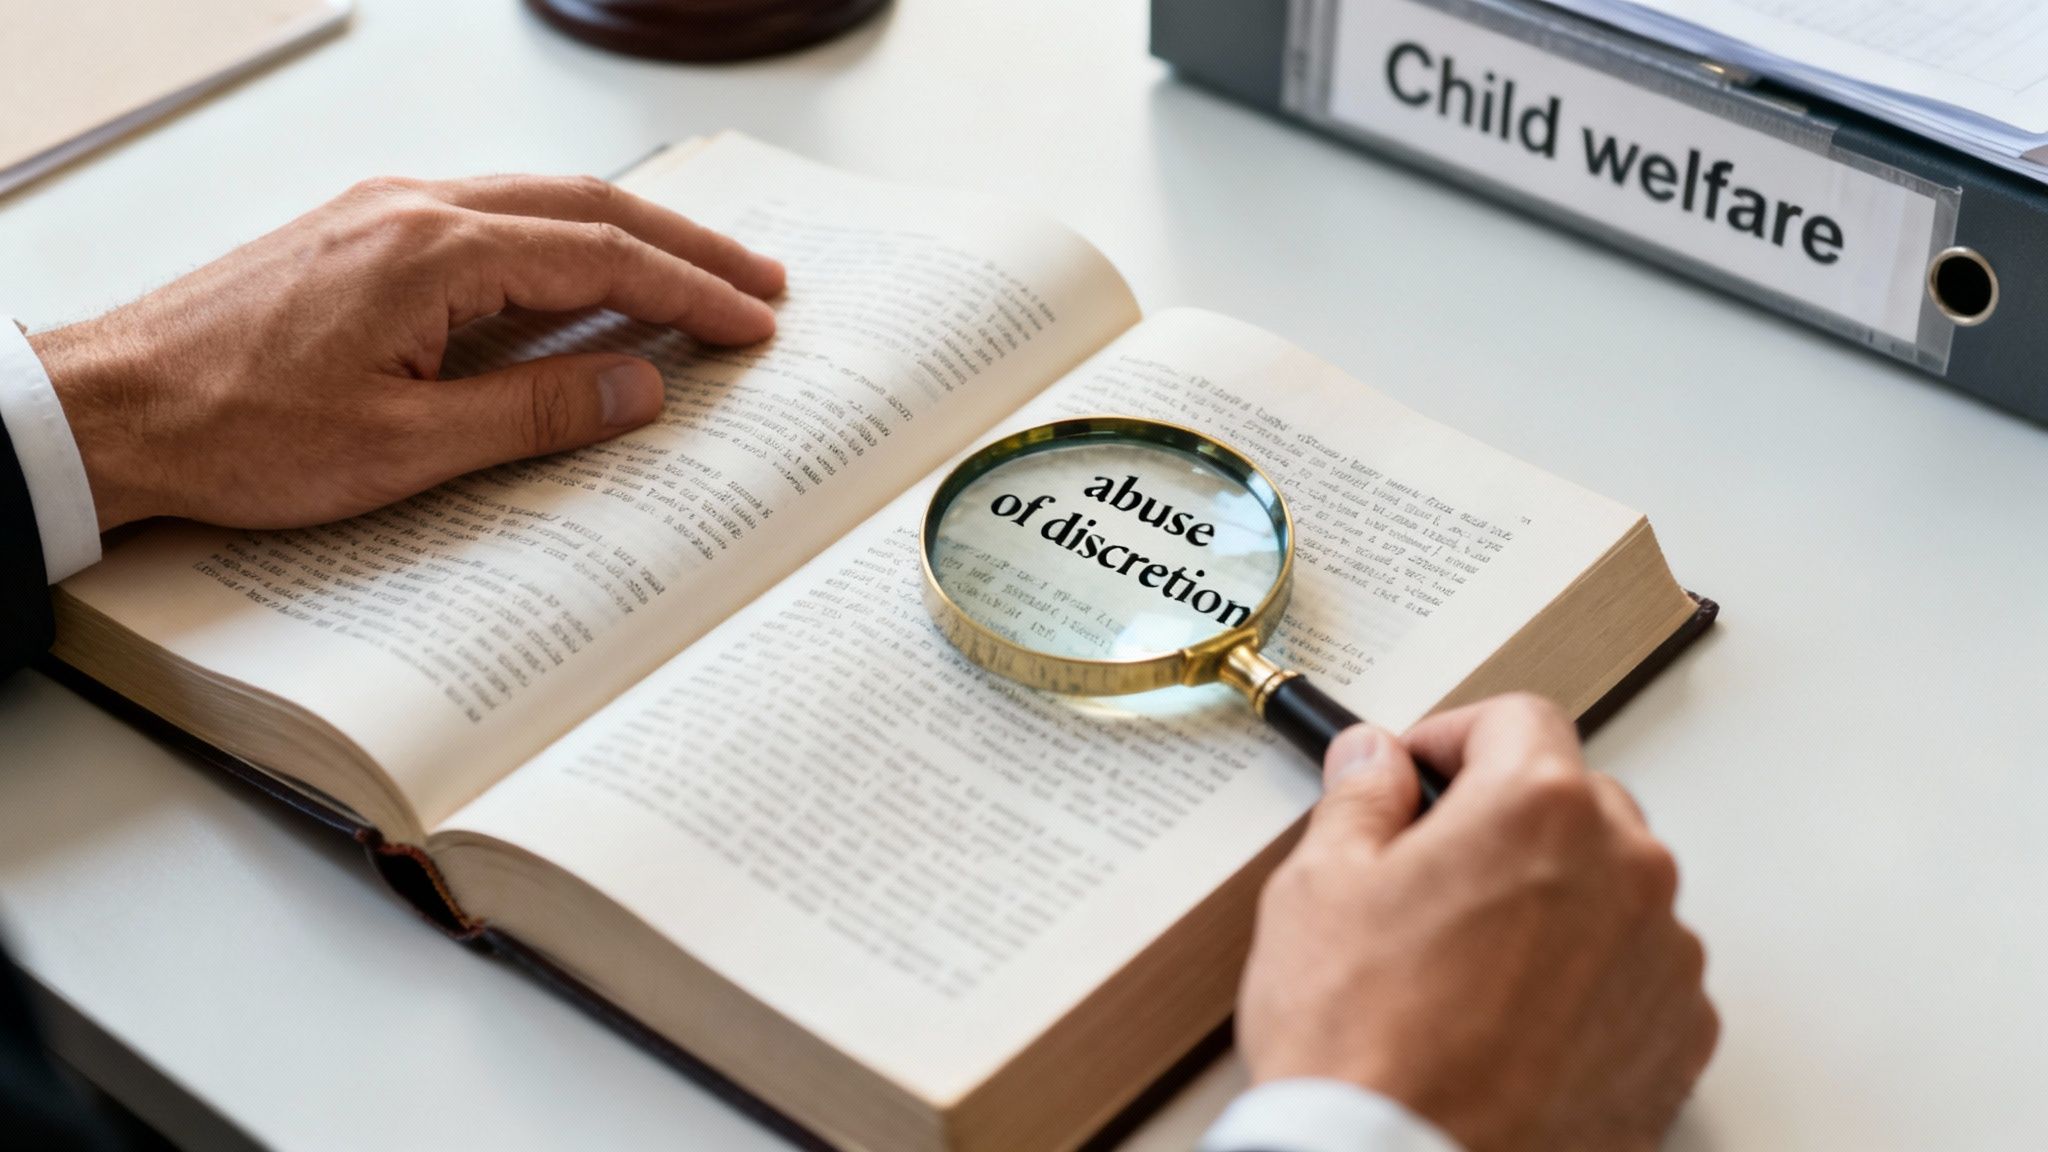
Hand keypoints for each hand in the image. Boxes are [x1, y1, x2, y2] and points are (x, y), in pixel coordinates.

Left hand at [28, 174, 785, 532]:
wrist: (112, 407)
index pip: (601, 256)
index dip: (690, 291)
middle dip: (685, 246)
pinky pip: (491, 217)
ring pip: (540, 202)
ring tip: (695, 274)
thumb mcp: (405, 448)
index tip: (754, 322)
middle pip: (587, 207)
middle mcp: (414, 208)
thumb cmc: (238, 432)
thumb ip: (535, 413)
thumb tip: (640, 389)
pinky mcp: (361, 233)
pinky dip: (562, 239)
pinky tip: (583, 273)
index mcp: (434, 252)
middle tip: (760, 282)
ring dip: (627, 237)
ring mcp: (384, 212)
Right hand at [1236, 693, 1717, 1151]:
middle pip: (1574, 800)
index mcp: (1538, 808)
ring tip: (1468, 964)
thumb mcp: (1317, 888)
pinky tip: (1514, 1018)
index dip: (1453, 738)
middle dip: (1507, 820)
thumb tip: (1373, 761)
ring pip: (1613, 888)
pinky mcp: (1678, 1039)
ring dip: (1556, 900)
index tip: (1420, 772)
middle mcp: (1627, 869)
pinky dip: (1590, 979)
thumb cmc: (1364, 1044)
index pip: (1516, 718)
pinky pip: (1639, 974)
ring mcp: (1664, 958)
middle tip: (1431, 873)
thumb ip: (1358, 799)